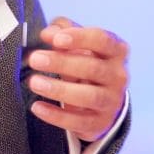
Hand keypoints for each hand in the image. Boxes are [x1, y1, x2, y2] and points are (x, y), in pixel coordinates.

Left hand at [27, 17, 128, 141]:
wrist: (102, 98)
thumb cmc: (87, 61)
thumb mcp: (78, 43)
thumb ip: (62, 30)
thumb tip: (48, 33)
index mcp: (116, 50)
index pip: (102, 40)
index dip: (80, 38)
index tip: (56, 39)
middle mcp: (119, 75)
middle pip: (93, 67)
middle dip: (62, 62)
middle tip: (35, 59)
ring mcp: (112, 100)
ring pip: (89, 96)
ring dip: (59, 89)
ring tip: (34, 82)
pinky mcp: (101, 122)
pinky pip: (79, 121)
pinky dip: (56, 116)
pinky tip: (37, 107)